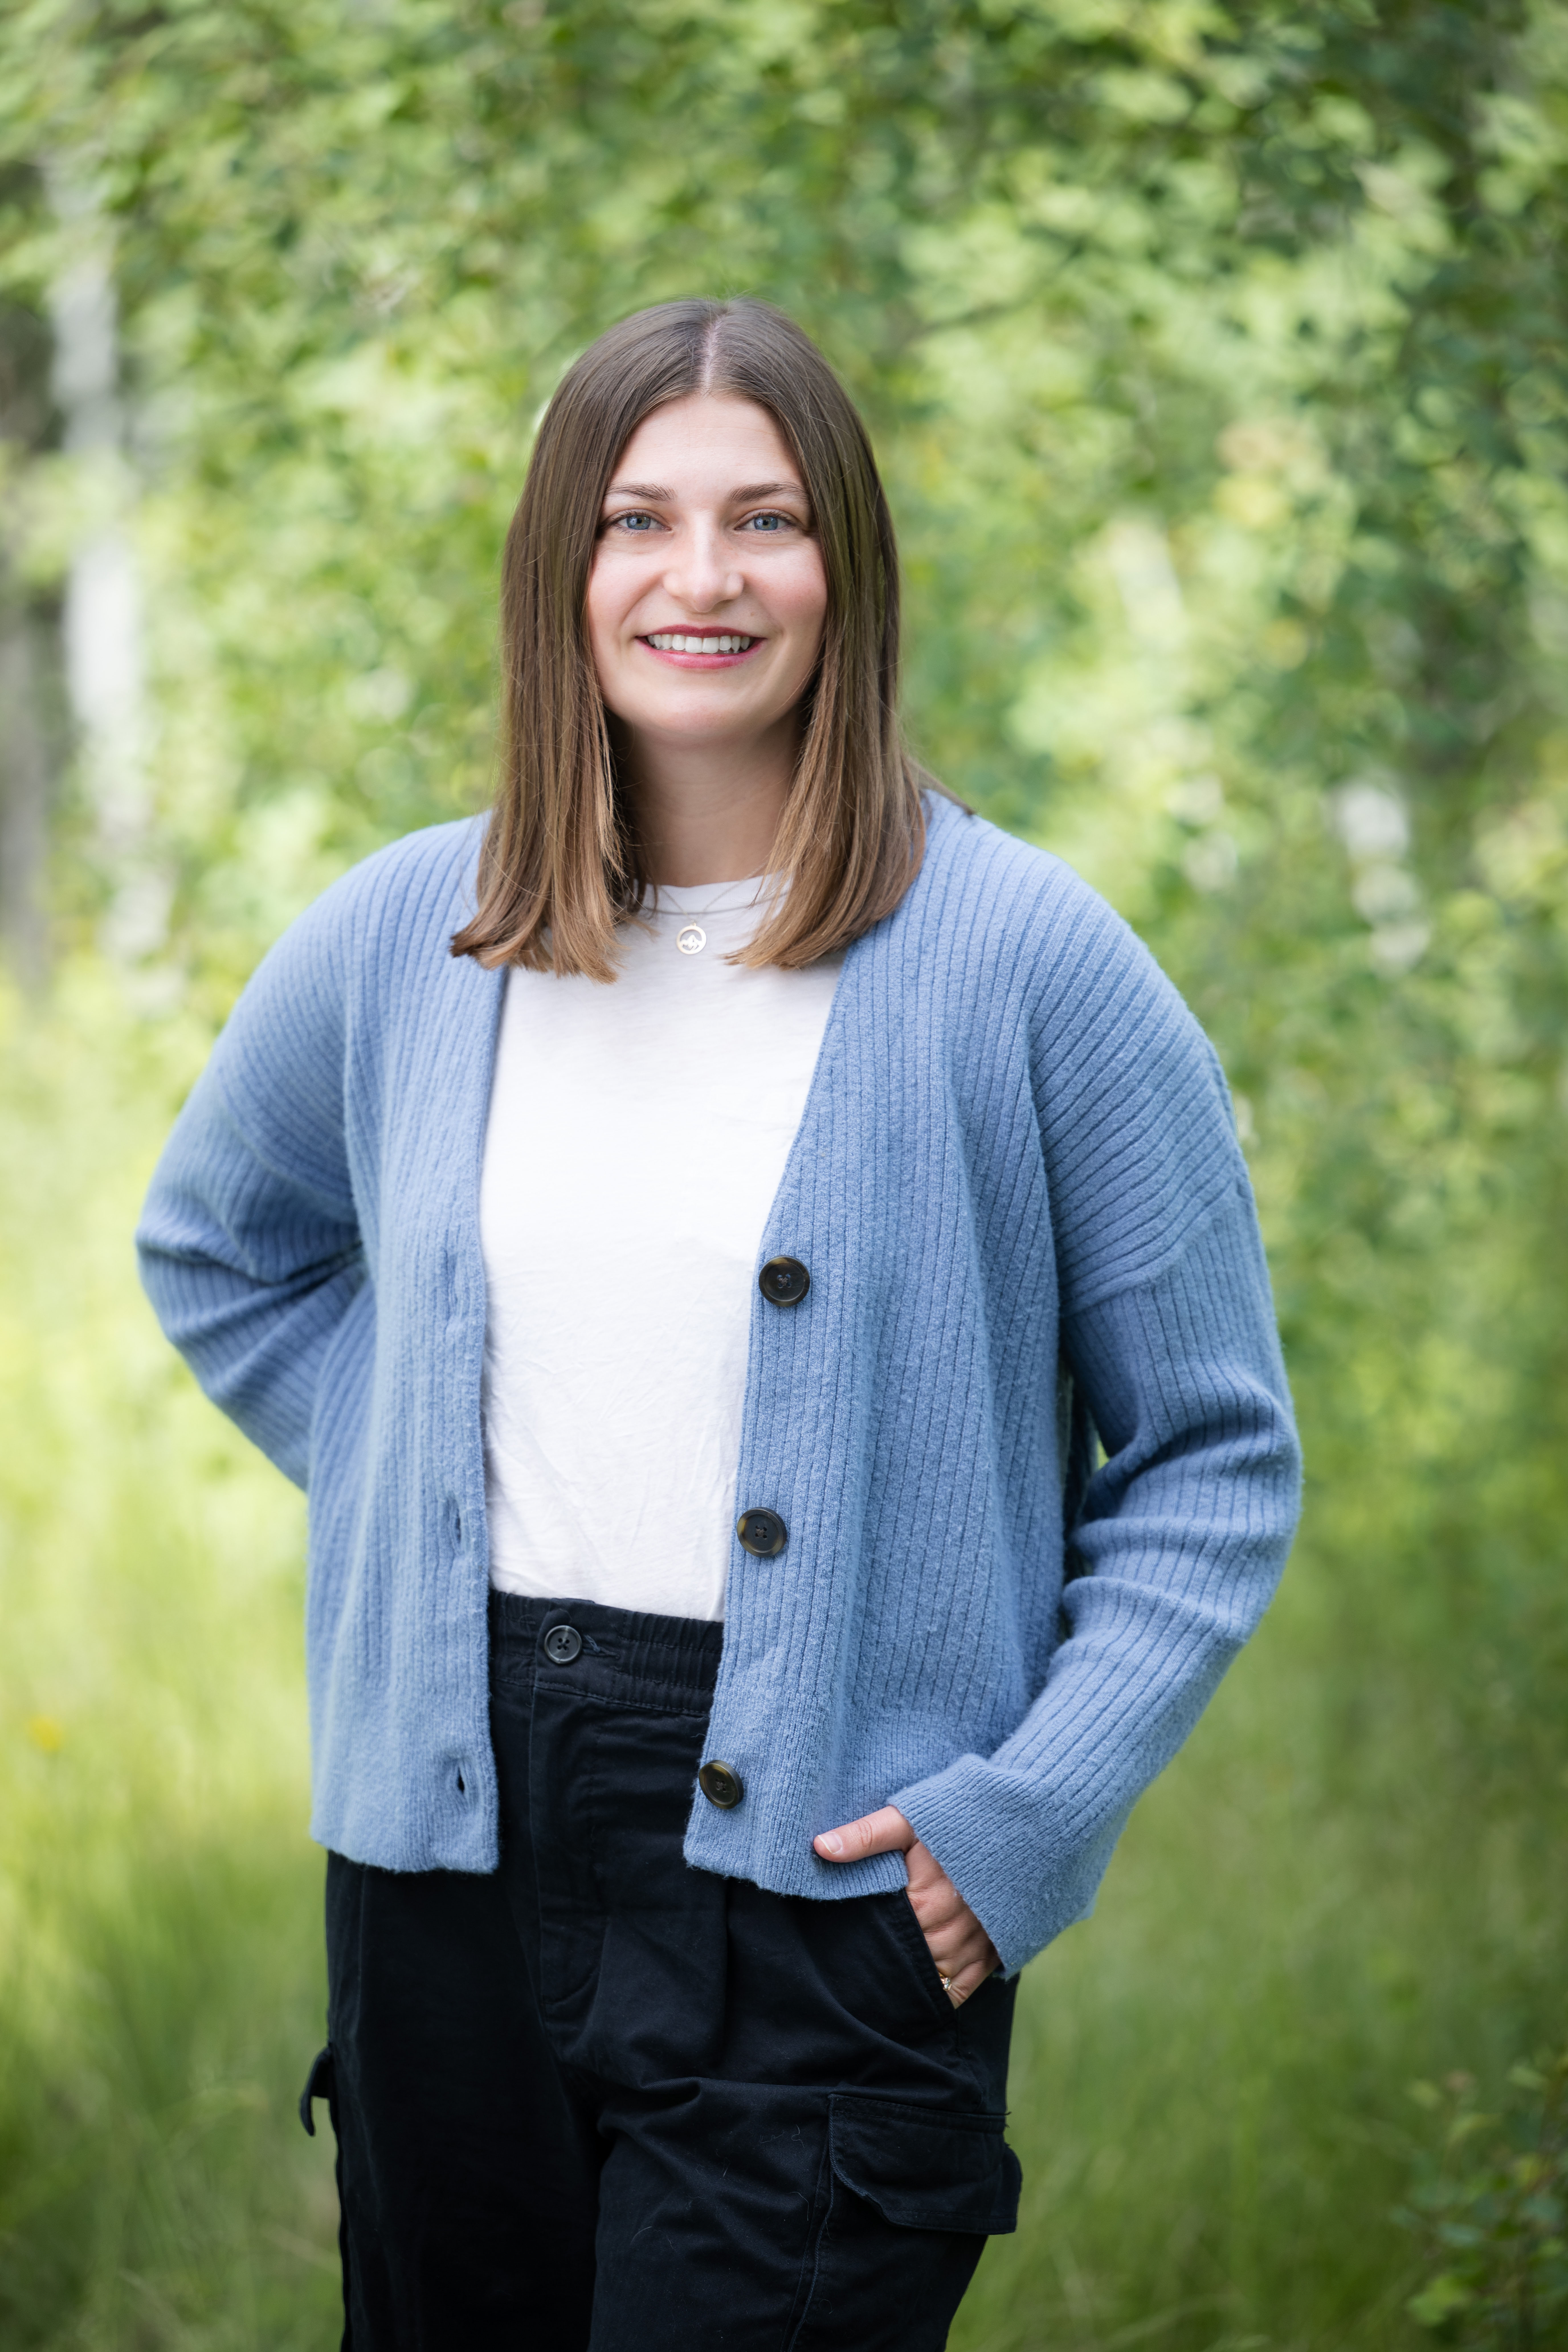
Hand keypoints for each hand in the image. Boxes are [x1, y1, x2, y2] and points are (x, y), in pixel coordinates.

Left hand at [813, 1805, 998, 2005]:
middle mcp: (948, 1931)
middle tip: (867, 1963)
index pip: (883, 1935)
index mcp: (922, 1902)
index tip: (850, 1939)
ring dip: (913, 1977)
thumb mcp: (909, 1818)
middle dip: (888, 1959)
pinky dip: (943, 1993)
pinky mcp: (995, 1951)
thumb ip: (867, 1835)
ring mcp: (974, 1945)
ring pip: (933, 1977)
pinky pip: (963, 1987)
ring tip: (890, 1977)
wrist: (1023, 1823)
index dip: (867, 1938)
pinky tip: (924, 1992)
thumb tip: (819, 1847)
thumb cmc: (959, 1819)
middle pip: (907, 1961)